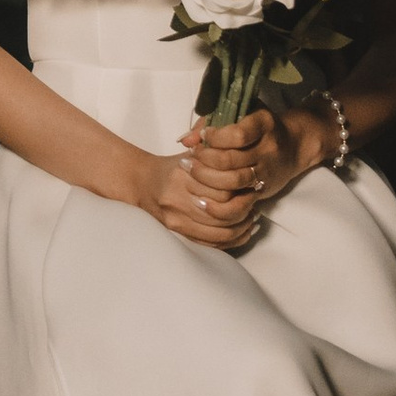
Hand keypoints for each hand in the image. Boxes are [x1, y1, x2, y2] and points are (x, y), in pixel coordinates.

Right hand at [130, 142, 269, 248]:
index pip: (224, 187)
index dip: (243, 187)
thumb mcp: (192, 152)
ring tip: (251, 217)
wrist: (141, 183)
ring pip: (221, 232)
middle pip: (224, 212)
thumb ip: (216, 154)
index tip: (254, 182)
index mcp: (183, 175)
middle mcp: (179, 199)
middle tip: (255, 200)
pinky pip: (211, 243)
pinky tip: (242, 231)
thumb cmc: (171, 167)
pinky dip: (231, 240)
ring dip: (242, 226)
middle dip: (246, 207)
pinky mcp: (178, 233)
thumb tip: (245, 163)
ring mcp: (177, 220)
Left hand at [175, 102, 333, 227]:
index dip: (214, 137)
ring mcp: (267, 171)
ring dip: (206, 179)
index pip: (237, 134)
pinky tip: (201, 199)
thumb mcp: (242, 113)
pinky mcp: (263, 190)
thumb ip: (212, 121)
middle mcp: (269, 148)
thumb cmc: (259, 125)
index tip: (201, 137)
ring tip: (190, 173)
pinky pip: (238, 202)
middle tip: (187, 159)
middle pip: (231, 160)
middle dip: (204, 160)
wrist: (294, 146)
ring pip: (233, 181)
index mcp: (264, 123)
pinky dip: (217, 204)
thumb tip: (186, 139)